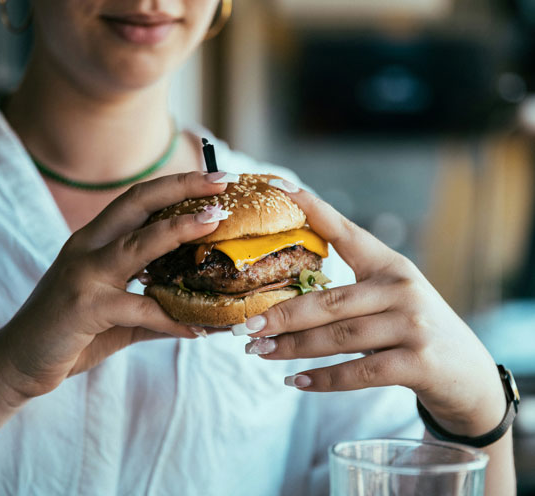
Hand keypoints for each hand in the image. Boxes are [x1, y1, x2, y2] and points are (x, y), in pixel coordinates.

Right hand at [0, 172, 231, 400]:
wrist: (17, 362)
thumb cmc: (69, 332)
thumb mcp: (116, 315)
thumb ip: (153, 308)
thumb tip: (201, 316)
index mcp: (93, 241)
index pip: (137, 201)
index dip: (174, 186)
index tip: (213, 179)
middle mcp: (86, 247)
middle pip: (136, 202)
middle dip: (180, 187)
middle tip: (220, 182)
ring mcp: (82, 274)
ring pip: (137, 243)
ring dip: (179, 230)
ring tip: (215, 222)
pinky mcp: (83, 306)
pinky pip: (138, 307)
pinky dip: (172, 318)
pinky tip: (198, 328)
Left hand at [243, 187, 504, 435]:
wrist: (469, 375)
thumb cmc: (415, 331)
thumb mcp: (391, 299)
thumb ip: (349, 295)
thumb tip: (282, 303)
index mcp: (390, 265)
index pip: (347, 232)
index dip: (313, 209)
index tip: (280, 186)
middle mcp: (402, 288)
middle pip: (330, 300)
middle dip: (281, 314)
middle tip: (245, 326)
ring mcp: (413, 325)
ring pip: (338, 337)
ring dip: (293, 347)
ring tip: (258, 352)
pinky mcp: (419, 363)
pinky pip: (359, 372)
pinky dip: (322, 379)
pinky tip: (294, 381)